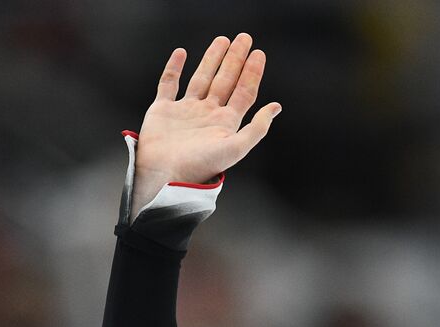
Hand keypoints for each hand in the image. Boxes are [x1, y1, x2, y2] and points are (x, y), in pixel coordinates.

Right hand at [131, 33, 280, 219]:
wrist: (164, 175)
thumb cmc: (200, 165)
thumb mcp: (235, 148)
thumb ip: (257, 128)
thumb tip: (276, 107)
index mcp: (225, 123)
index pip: (243, 92)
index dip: (252, 73)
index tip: (259, 53)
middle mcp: (207, 115)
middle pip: (225, 80)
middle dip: (235, 59)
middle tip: (245, 38)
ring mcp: (185, 111)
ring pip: (201, 78)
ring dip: (212, 59)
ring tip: (222, 40)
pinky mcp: (162, 110)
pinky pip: (169, 83)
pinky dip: (174, 67)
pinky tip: (181, 53)